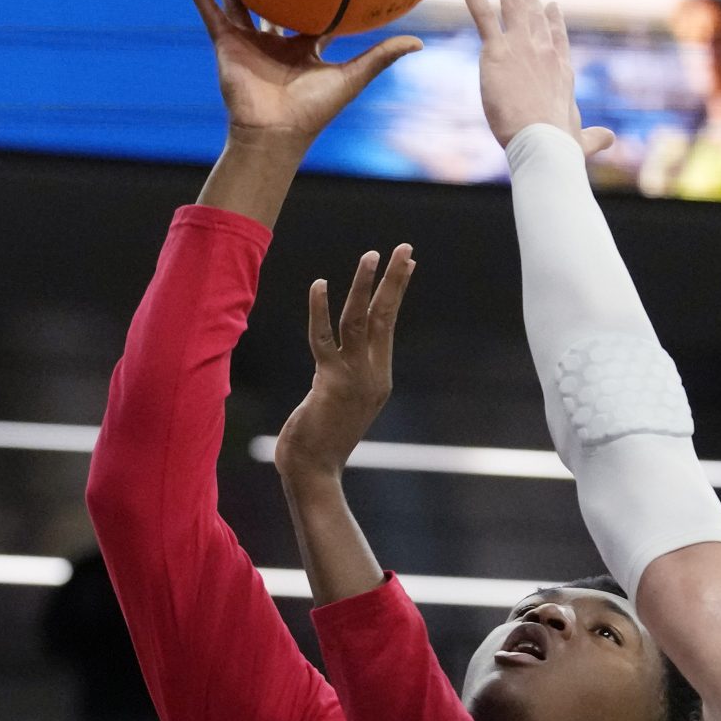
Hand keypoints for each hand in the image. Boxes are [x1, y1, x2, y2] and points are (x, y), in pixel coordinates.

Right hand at [187, 0, 420, 150]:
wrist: (275, 133)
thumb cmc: (314, 111)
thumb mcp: (352, 77)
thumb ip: (382, 57)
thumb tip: (420, 42)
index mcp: (304, 47)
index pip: (314, 13)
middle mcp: (276, 40)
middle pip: (275, 1)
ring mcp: (249, 40)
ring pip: (240, 0)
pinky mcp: (226, 43)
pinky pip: (210, 12)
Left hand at [273, 245, 414, 481]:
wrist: (314, 472)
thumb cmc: (321, 441)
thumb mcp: (340, 402)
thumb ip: (341, 376)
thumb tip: (334, 357)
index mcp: (379, 377)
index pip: (388, 324)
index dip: (395, 292)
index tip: (405, 263)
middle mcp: (373, 374)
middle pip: (385, 317)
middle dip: (395, 280)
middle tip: (404, 248)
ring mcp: (354, 378)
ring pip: (361, 322)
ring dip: (365, 286)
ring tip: (371, 256)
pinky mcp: (329, 382)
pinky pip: (324, 339)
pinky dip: (321, 310)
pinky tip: (319, 284)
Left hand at [456, 0, 590, 150]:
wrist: (546, 142)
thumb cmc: (561, 146)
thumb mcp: (581, 140)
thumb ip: (593, 138)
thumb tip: (610, 140)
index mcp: (561, 72)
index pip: (556, 39)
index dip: (553, 21)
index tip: (550, 5)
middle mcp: (544, 52)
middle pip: (535, 15)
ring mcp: (522, 46)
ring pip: (512, 3)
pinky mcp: (497, 50)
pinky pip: (482, 13)